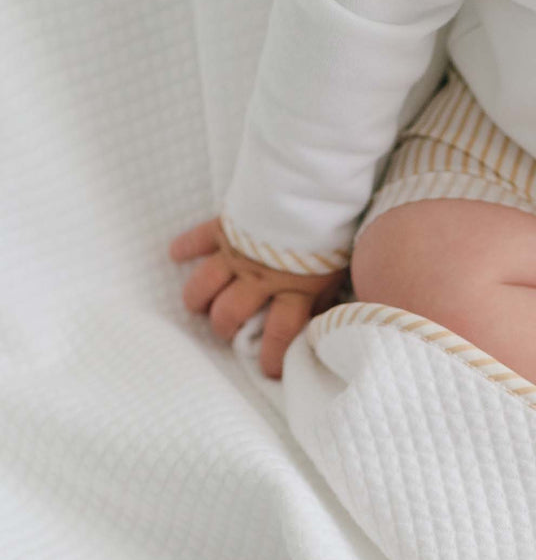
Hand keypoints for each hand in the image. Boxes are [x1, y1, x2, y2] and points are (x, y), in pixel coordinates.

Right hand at [170, 217, 346, 378]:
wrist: (313, 188)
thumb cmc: (332, 231)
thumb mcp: (337, 272)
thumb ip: (322, 299)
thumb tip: (318, 326)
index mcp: (293, 291)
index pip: (279, 334)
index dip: (271, 356)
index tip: (267, 371)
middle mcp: (261, 278)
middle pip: (231, 312)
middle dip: (223, 328)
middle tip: (224, 332)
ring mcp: (239, 253)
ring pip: (206, 284)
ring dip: (198, 298)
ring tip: (197, 307)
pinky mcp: (226, 227)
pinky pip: (198, 238)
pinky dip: (185, 246)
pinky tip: (174, 254)